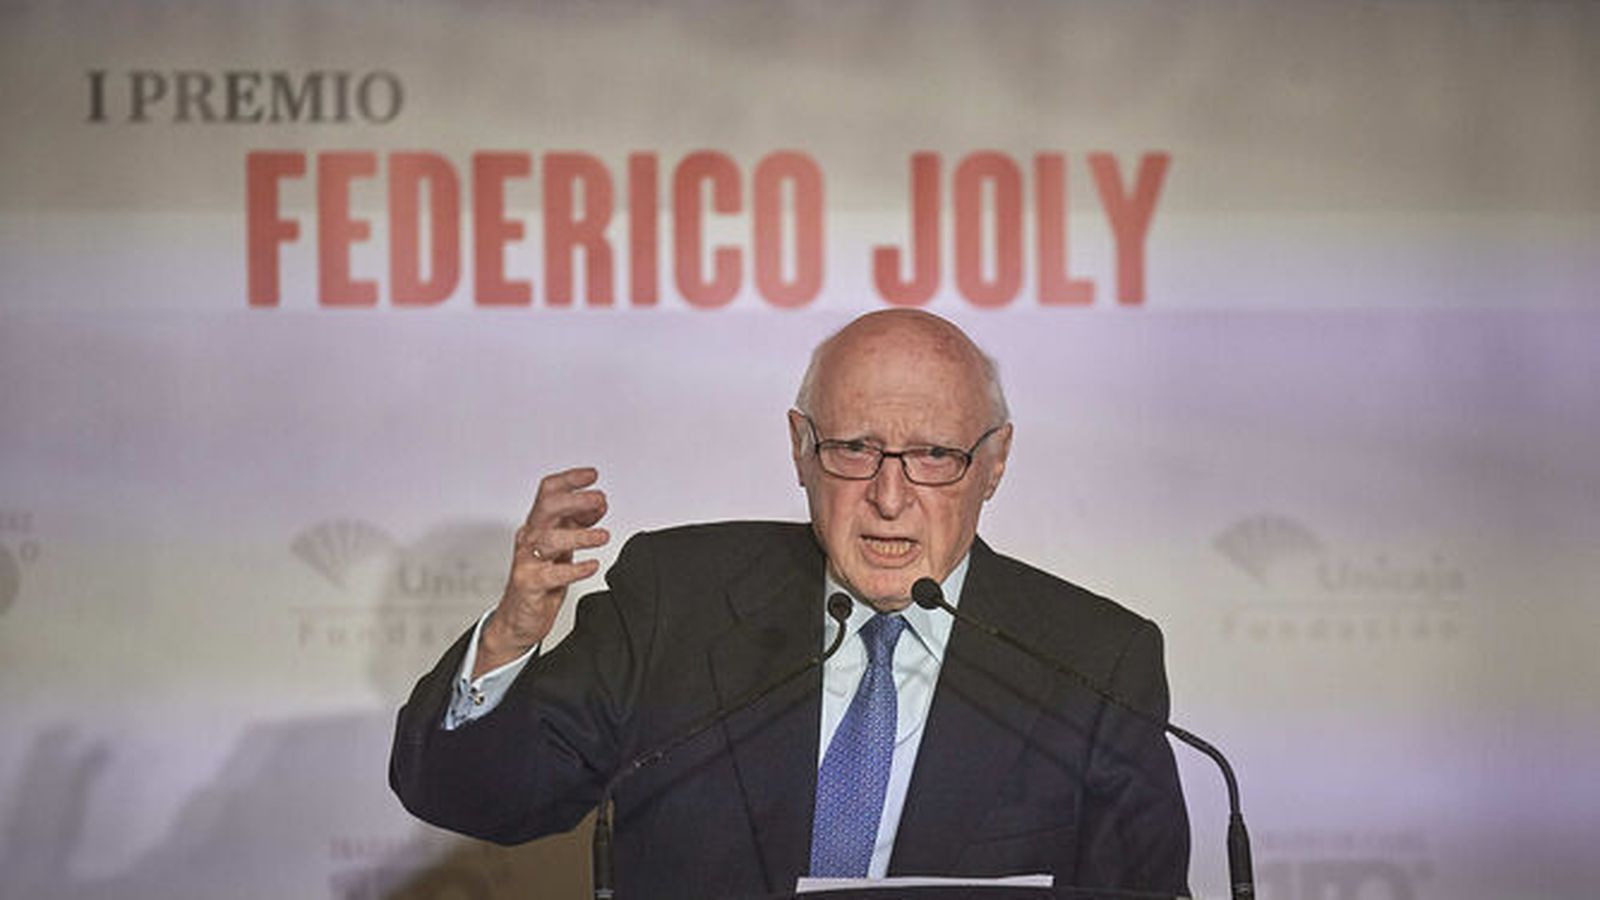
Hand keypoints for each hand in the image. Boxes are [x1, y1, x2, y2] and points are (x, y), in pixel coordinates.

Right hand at [476, 467, 609, 676]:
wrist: (519, 618)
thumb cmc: (541, 578)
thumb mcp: (563, 546)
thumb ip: (578, 524)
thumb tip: (599, 503)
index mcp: (538, 525)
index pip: (548, 492)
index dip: (570, 479)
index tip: (592, 475)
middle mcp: (530, 538)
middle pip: (547, 507)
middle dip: (575, 499)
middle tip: (600, 501)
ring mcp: (527, 560)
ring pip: (549, 539)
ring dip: (580, 534)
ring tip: (603, 537)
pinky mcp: (528, 584)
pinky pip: (551, 574)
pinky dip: (574, 569)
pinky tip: (591, 566)